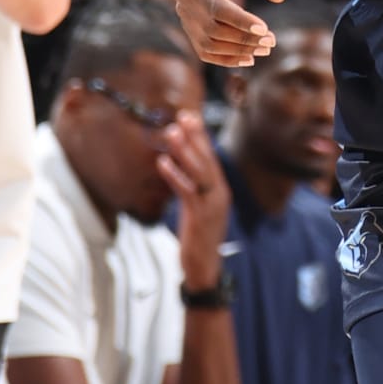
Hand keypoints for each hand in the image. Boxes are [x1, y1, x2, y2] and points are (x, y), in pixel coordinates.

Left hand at [158, 108, 233, 281]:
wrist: (204, 267)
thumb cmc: (198, 238)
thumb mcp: (198, 209)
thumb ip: (193, 188)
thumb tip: (182, 167)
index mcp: (219, 191)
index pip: (211, 158)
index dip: (201, 137)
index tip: (190, 116)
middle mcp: (219, 194)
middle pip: (207, 160)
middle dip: (195, 137)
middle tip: (184, 116)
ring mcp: (212, 205)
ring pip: (199, 172)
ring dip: (184, 151)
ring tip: (171, 131)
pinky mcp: (200, 217)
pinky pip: (186, 192)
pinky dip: (175, 175)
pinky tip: (162, 163)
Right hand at [177, 0, 284, 65]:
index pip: (216, 6)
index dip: (240, 21)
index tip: (265, 29)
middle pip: (212, 28)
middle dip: (244, 39)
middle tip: (272, 41)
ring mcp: (183, 11)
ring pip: (207, 44)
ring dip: (237, 51)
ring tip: (265, 48)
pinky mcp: (188, 22)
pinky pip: (204, 48)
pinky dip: (225, 58)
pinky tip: (248, 58)